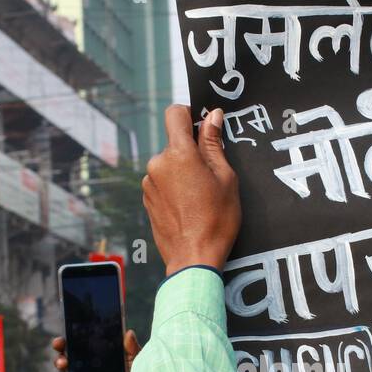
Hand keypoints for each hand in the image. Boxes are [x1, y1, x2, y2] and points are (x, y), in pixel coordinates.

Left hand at [142, 105, 240, 274]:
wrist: (194, 258)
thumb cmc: (216, 221)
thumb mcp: (225, 178)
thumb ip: (214, 144)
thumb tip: (213, 117)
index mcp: (178, 154)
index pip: (175, 114)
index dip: (190, 115)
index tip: (203, 128)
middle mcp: (158, 164)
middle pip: (174, 143)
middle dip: (191, 152)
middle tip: (210, 176)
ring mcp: (149, 183)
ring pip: (168, 164)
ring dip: (182, 172)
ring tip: (199, 196)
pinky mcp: (147, 199)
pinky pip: (162, 182)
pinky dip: (174, 187)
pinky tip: (188, 207)